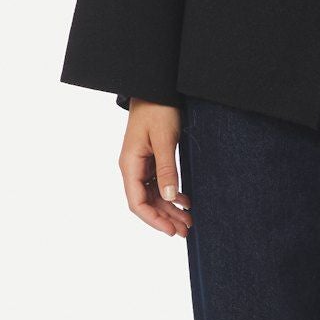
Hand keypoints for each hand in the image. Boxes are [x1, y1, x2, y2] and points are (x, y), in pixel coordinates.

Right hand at [120, 100, 192, 236]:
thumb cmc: (158, 109)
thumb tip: (168, 198)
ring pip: (154, 195)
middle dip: (165, 218)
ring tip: (189, 220)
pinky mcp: (150, 159)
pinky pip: (158, 183)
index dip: (153, 219)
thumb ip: (167, 170)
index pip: (137, 202)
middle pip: (146, 202)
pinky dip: (171, 194)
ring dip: (169, 208)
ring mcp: (141, 164)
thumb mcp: (165, 140)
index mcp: (130, 164)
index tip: (171, 231)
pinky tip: (185, 201)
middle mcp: (132, 167)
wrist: (156, 88)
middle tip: (186, 230)